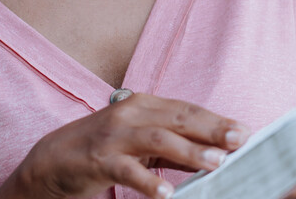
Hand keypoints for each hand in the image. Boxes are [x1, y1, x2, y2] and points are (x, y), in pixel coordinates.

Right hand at [0, 93, 247, 198]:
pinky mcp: (98, 161)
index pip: (187, 110)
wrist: (50, 161)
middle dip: (213, 130)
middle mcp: (130, 114)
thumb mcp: (139, 142)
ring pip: (159, 140)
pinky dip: (148, 182)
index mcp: (143, 105)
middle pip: (179, 119)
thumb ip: (172, 145)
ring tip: (216, 164)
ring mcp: (113, 136)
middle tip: (240, 142)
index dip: (217, 120)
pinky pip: (127, 171)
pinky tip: (167, 194)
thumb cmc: (102, 149)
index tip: (245, 132)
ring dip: (190, 152)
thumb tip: (213, 151)